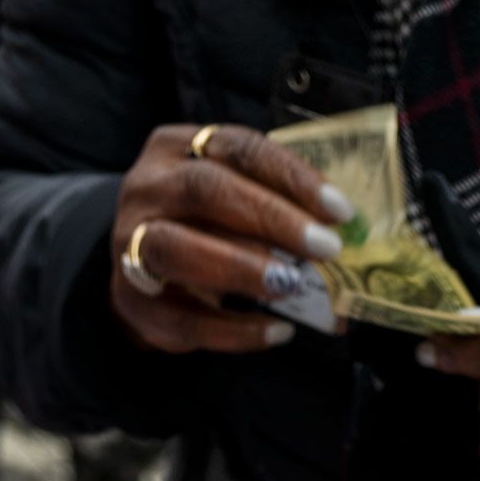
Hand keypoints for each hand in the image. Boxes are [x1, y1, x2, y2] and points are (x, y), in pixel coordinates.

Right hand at [109, 121, 352, 354]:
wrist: (140, 271)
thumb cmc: (201, 227)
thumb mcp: (233, 202)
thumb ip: (279, 211)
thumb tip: (348, 246)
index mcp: (179, 148)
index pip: (239, 149)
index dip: (292, 178)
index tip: (339, 210)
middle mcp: (148, 187)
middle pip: (206, 190)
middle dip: (272, 219)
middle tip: (324, 248)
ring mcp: (131, 243)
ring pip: (178, 248)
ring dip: (243, 267)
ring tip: (292, 286)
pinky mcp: (135, 301)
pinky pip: (185, 318)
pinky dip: (235, 330)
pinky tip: (277, 332)